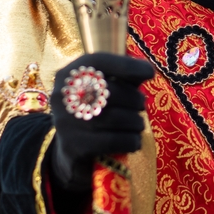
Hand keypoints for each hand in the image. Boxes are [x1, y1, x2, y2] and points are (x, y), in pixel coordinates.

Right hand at [49, 53, 153, 190]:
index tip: (150, 73)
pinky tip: (135, 141)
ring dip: (136, 122)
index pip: (99, 61)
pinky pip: (114, 141)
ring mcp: (66, 122)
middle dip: (135, 99)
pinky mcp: (73, 147)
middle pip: (110, 91)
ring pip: (115, 118)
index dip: (127, 66)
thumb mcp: (102, 91)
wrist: (70, 151)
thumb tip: (146, 71)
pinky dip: (131, 140)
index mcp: (70, 75)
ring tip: (138, 124)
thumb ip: (123, 79)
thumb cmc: (94, 112)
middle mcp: (63, 96)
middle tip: (141, 105)